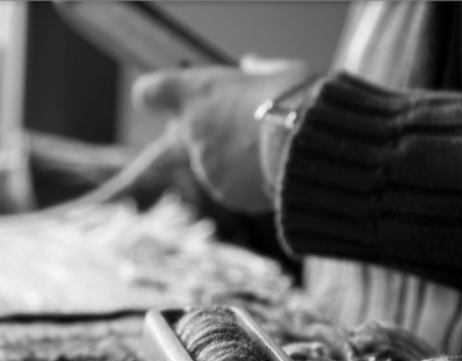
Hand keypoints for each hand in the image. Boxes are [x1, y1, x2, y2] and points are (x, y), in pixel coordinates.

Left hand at [132, 55, 312, 213]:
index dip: (156, 97)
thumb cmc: (298, 101)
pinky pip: (233, 186)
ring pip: (211, 162)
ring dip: (231, 158)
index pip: (150, 93)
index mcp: (198, 92)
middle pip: (182, 135)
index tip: (164, 100)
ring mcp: (206, 167)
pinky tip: (275, 170)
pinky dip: (248, 181)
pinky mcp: (226, 194)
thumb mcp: (281, 73)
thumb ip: (258, 72)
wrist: (311, 148)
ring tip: (270, 149)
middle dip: (205, 133)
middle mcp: (193, 131)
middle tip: (241, 128)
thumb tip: (251, 66)